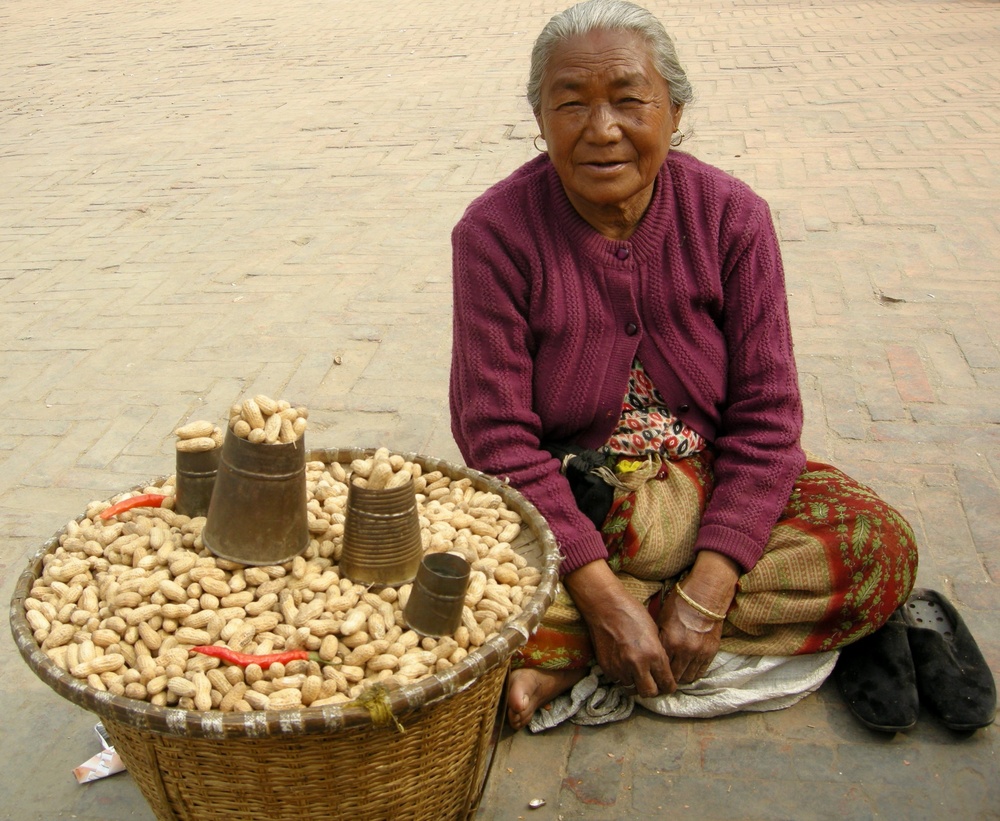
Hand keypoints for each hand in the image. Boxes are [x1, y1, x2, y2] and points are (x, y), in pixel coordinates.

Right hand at [564, 561, 675, 697]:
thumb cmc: (632, 613)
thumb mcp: (654, 632)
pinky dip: (623, 677)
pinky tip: (624, 665)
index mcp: (654, 654)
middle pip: (650, 693)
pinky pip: (618, 681)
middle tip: (653, 682)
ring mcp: (620, 668)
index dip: (669, 686)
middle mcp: (638, 665)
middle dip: (654, 689)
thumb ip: (659, 653)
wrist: (605, 606)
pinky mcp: (606, 667)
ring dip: (636, 683)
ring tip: (636, 672)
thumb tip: (662, 670)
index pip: (667, 684)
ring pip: (632, 689)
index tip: (667, 684)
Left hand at [656, 551, 739, 683]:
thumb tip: (651, 654)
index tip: (654, 673)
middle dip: (668, 678)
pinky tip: (688, 671)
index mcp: (669, 640)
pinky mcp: (711, 652)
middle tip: (664, 677)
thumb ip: (658, 639)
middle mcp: (684, 650)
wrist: (704, 596)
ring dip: (681, 677)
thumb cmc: (679, 604)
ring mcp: (699, 652)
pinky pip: (701, 672)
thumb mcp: (662, 619)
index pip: (660, 666)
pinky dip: (693, 674)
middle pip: (674, 676)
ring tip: (676, 675)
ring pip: (688, 677)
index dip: (656, 670)